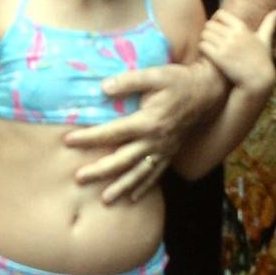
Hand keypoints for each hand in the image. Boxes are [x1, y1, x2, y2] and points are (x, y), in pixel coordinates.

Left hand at [66, 59, 227, 204]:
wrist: (207, 93)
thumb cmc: (178, 81)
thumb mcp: (155, 74)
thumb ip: (128, 81)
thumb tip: (102, 88)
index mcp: (147, 122)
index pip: (112, 132)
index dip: (89, 138)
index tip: (68, 141)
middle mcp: (154, 141)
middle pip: (122, 160)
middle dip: (99, 171)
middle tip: (79, 179)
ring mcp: (163, 151)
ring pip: (138, 174)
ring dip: (121, 187)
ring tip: (105, 200)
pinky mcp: (170, 154)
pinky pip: (155, 175)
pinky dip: (144, 188)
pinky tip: (132, 198)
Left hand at [198, 7, 275, 95]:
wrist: (258, 81)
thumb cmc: (261, 60)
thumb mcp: (265, 40)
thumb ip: (269, 24)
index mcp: (242, 28)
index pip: (220, 14)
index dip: (215, 20)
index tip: (216, 28)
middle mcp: (234, 35)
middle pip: (210, 25)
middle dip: (208, 31)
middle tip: (211, 40)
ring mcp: (226, 46)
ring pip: (204, 34)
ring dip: (204, 40)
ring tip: (209, 48)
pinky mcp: (219, 58)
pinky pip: (203, 46)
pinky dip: (203, 49)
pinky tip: (208, 55)